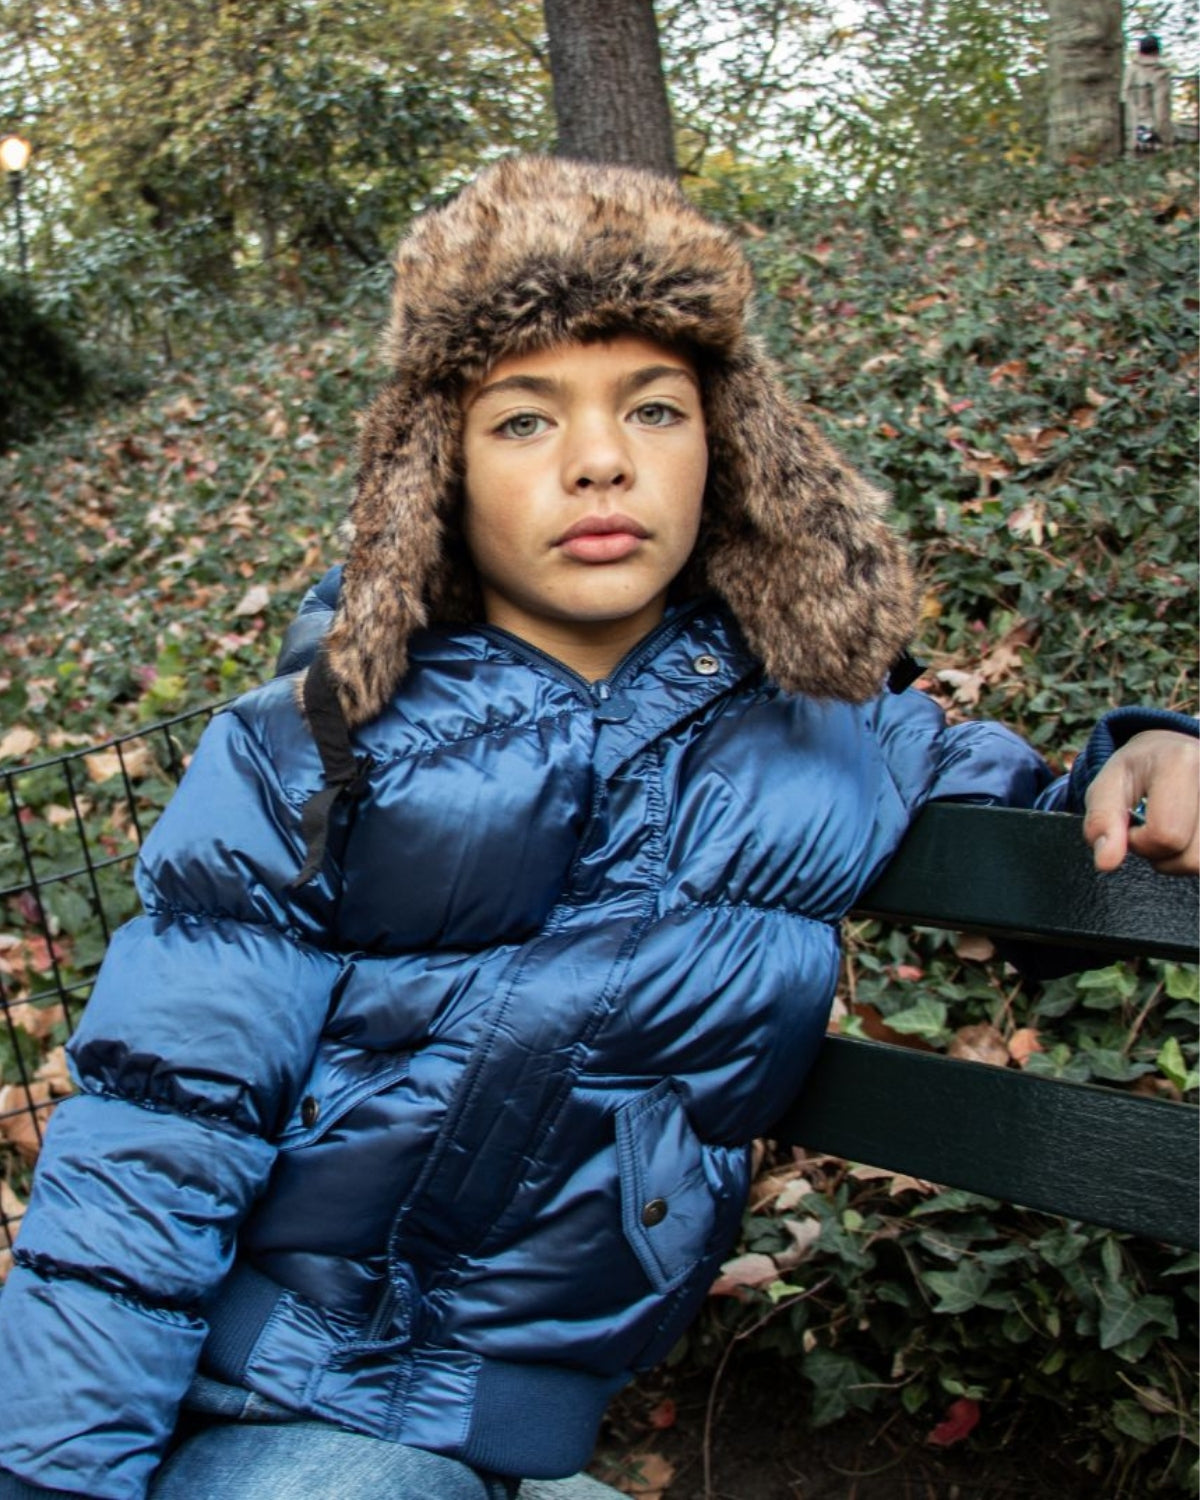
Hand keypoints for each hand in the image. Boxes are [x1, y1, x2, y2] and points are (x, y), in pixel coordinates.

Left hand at [1083, 730, 1198, 874]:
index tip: (1131, 824)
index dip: (1139, 841)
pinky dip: (1195, 856)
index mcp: (1180, 762)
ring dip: (1181, 860)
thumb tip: (1106, 863)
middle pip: (1191, 856)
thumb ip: (1101, 821)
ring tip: (1169, 832)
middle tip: (1150, 828)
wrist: (1172, 751)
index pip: (1165, 835)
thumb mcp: (1106, 786)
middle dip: (1160, 854)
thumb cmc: (1137, 770)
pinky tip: (1187, 835)